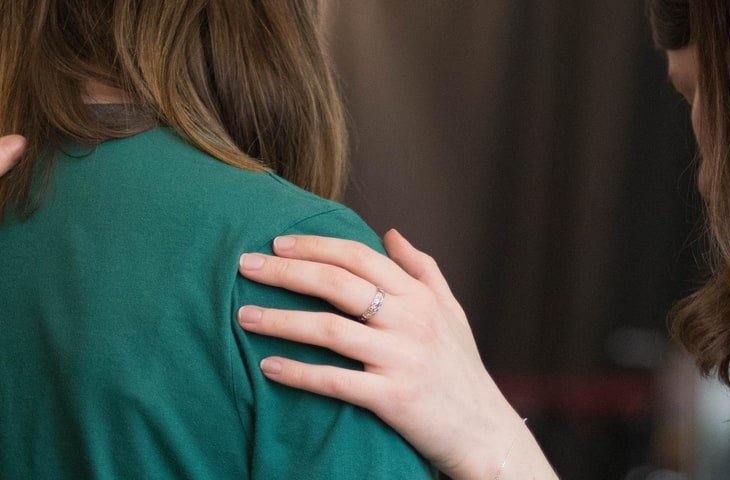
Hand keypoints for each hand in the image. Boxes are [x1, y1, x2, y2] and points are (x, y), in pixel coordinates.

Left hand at [237, 230, 556, 479]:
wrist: (486, 433)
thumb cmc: (462, 371)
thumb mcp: (451, 314)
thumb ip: (423, 270)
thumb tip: (391, 232)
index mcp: (420, 297)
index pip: (359, 257)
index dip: (315, 245)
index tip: (277, 242)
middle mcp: (411, 321)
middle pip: (337, 284)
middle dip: (286, 271)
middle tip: (244, 265)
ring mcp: (402, 359)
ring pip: (330, 330)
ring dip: (281, 320)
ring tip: (243, 316)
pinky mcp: (393, 399)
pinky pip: (336, 380)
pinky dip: (299, 372)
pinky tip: (268, 366)